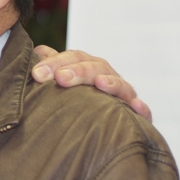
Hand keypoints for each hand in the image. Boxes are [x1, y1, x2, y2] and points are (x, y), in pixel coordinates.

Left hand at [31, 46, 151, 121]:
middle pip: (95, 67)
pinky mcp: (137, 116)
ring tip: (100, 84)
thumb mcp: (60, 81)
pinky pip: (143, 111)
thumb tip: (37, 51)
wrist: (100, 128)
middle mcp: (106, 76)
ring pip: (120, 84)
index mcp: (87, 66)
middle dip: (78, 71)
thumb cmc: (74, 98)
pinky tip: (136, 106)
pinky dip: (141, 108)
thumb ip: (51, 66)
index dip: (55, 62)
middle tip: (60, 78)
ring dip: (111, 83)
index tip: (37, 73)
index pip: (73, 57)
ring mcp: (123, 95)